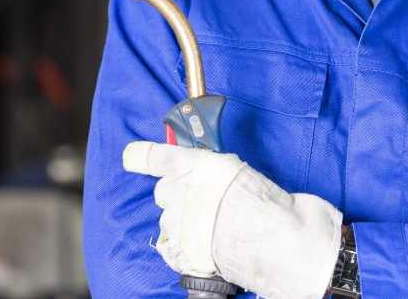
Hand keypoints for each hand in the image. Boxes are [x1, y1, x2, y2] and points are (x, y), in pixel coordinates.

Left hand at [124, 141, 341, 298]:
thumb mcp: (237, 170)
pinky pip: (170, 247)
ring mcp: (175, 224)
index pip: (156, 156)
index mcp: (193, 166)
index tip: (131, 156)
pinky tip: (205, 246)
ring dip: (184, 224)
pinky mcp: (178, 252)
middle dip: (179, 196)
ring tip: (214, 230)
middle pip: (163, 191)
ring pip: (168, 221)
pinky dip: (183, 248)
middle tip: (207, 204)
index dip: (141, 155)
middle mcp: (178, 192)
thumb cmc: (265, 203)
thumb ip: (210, 169)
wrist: (277, 240)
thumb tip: (198, 170)